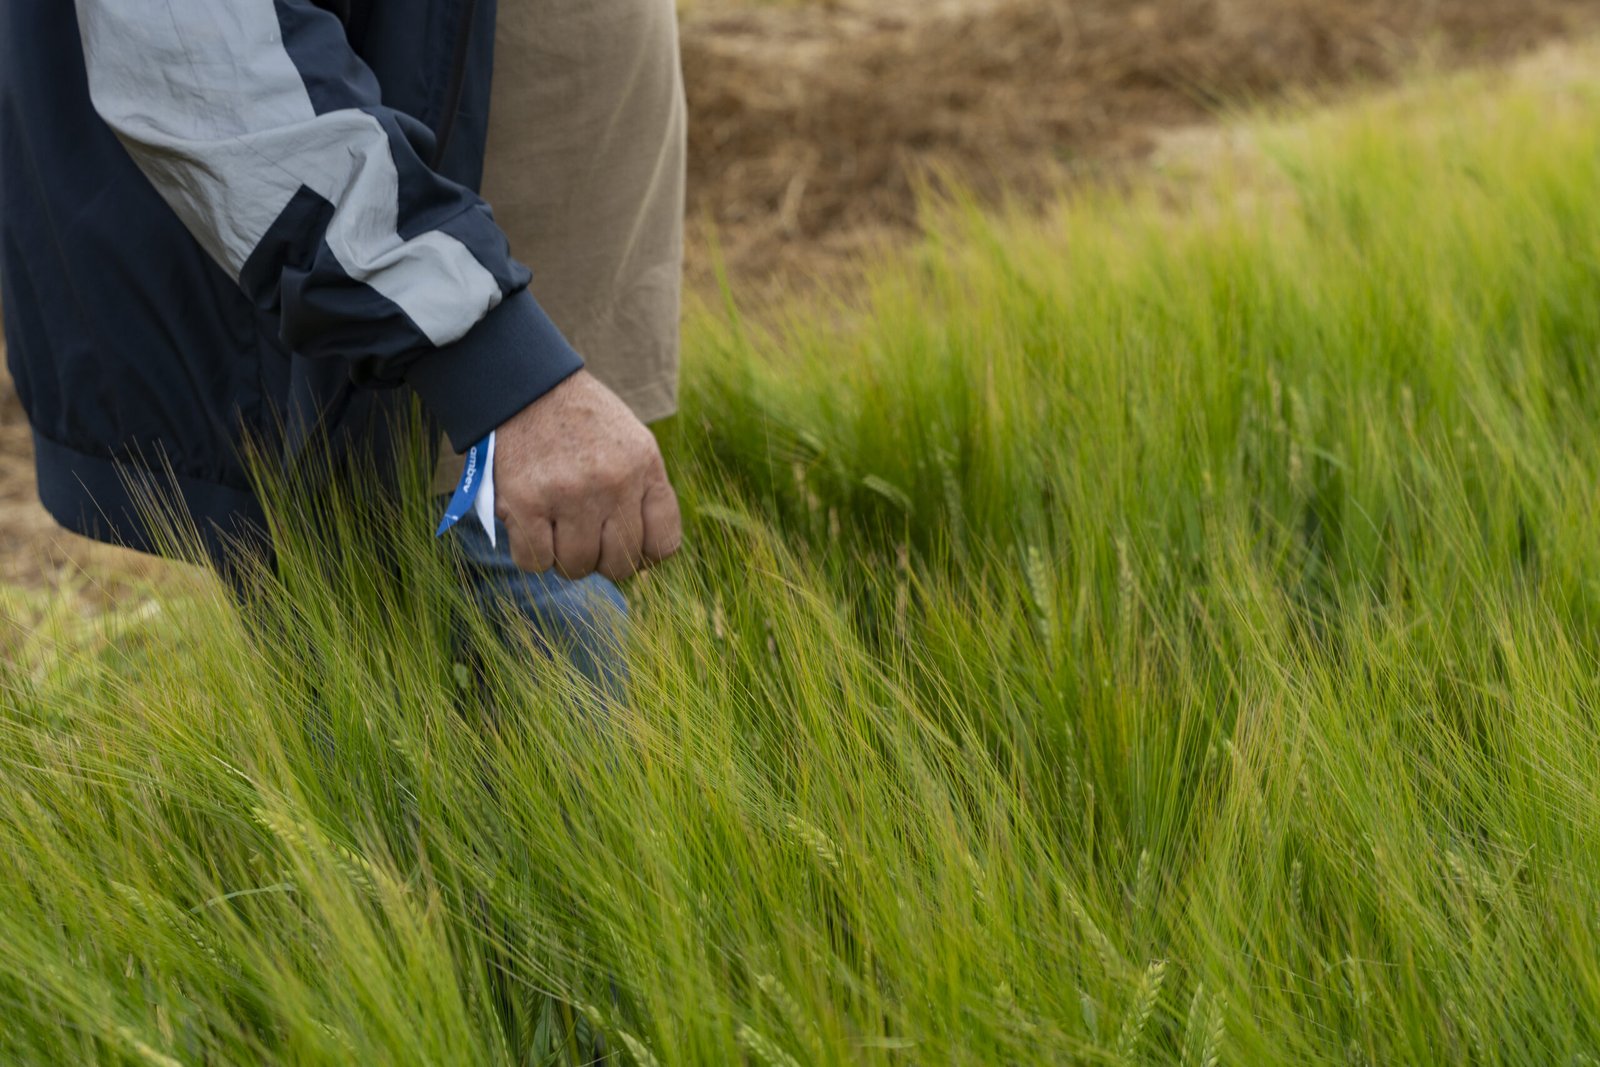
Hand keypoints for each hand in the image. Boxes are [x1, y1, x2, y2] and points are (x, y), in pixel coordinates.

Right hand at [493, 370, 682, 580]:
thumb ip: (642, 491)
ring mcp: (570, 493)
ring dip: (563, 558)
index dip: (643, 556)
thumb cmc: (580, 421)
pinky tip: (530, 527)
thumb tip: (642, 557)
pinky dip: (530, 553)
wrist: (524, 384)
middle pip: (620, 563)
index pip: (664, 543)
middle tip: (584, 539)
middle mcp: (614, 482)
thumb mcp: (630, 442)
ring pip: (576, 566)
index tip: (623, 546)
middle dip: (601, 561)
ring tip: (555, 528)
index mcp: (644, 466)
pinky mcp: (525, 502)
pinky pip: (534, 561)